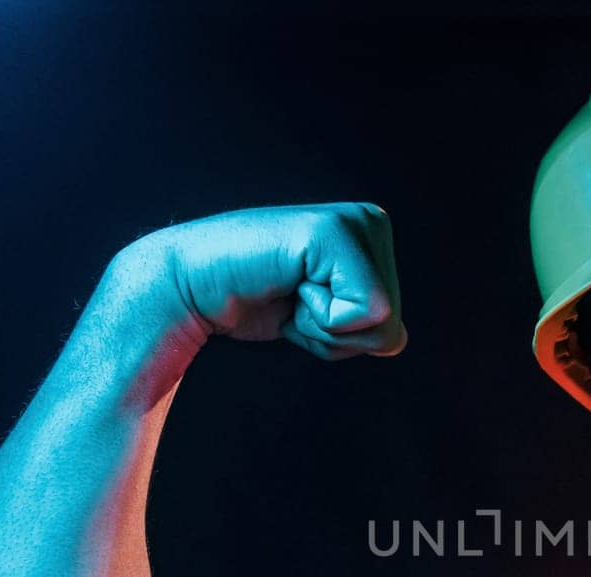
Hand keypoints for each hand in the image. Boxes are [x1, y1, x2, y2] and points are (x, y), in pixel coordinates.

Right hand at [111, 203, 406, 360]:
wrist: (192, 288)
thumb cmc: (258, 303)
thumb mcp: (327, 322)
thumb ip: (368, 329)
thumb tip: (397, 340)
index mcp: (376, 240)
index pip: (393, 330)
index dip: (341, 337)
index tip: (302, 305)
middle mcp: (372, 222)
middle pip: (391, 327)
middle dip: (335, 332)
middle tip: (292, 297)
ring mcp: (354, 222)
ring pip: (380, 322)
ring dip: (323, 324)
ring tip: (290, 289)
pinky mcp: (332, 232)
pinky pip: (361, 311)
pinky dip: (318, 318)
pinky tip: (288, 284)